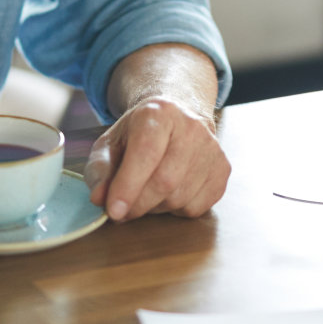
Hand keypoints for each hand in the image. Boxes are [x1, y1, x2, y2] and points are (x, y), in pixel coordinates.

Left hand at [84, 96, 229, 220]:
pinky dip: (176, 210)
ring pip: (180, 198)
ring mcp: (212, 148)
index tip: (114, 211)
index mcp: (158, 113)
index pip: (146, 153)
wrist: (177, 115)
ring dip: (156, 207)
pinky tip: (169, 191)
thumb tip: (99, 198)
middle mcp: (191, 127)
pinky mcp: (223, 169)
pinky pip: (196, 207)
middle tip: (123, 209)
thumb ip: (100, 170)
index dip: (128, 186)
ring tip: (147, 191)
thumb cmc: (139, 132)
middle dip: (139, 204)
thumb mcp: (111, 143)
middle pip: (165, 181)